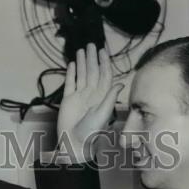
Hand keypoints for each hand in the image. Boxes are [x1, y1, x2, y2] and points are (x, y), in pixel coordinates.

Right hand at [56, 43, 122, 163]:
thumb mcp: (103, 114)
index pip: (104, 75)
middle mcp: (91, 94)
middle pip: (93, 72)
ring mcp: (79, 96)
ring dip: (82, 63)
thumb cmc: (91, 132)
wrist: (75, 143)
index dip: (104, 63)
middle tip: (91, 45)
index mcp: (101, 96)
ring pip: (81, 75)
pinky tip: (72, 64)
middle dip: (92, 59)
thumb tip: (120, 83)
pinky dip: (71, 74)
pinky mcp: (68, 100)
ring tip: (81, 50)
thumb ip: (110, 98)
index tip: (103, 51)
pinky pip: (70, 84)